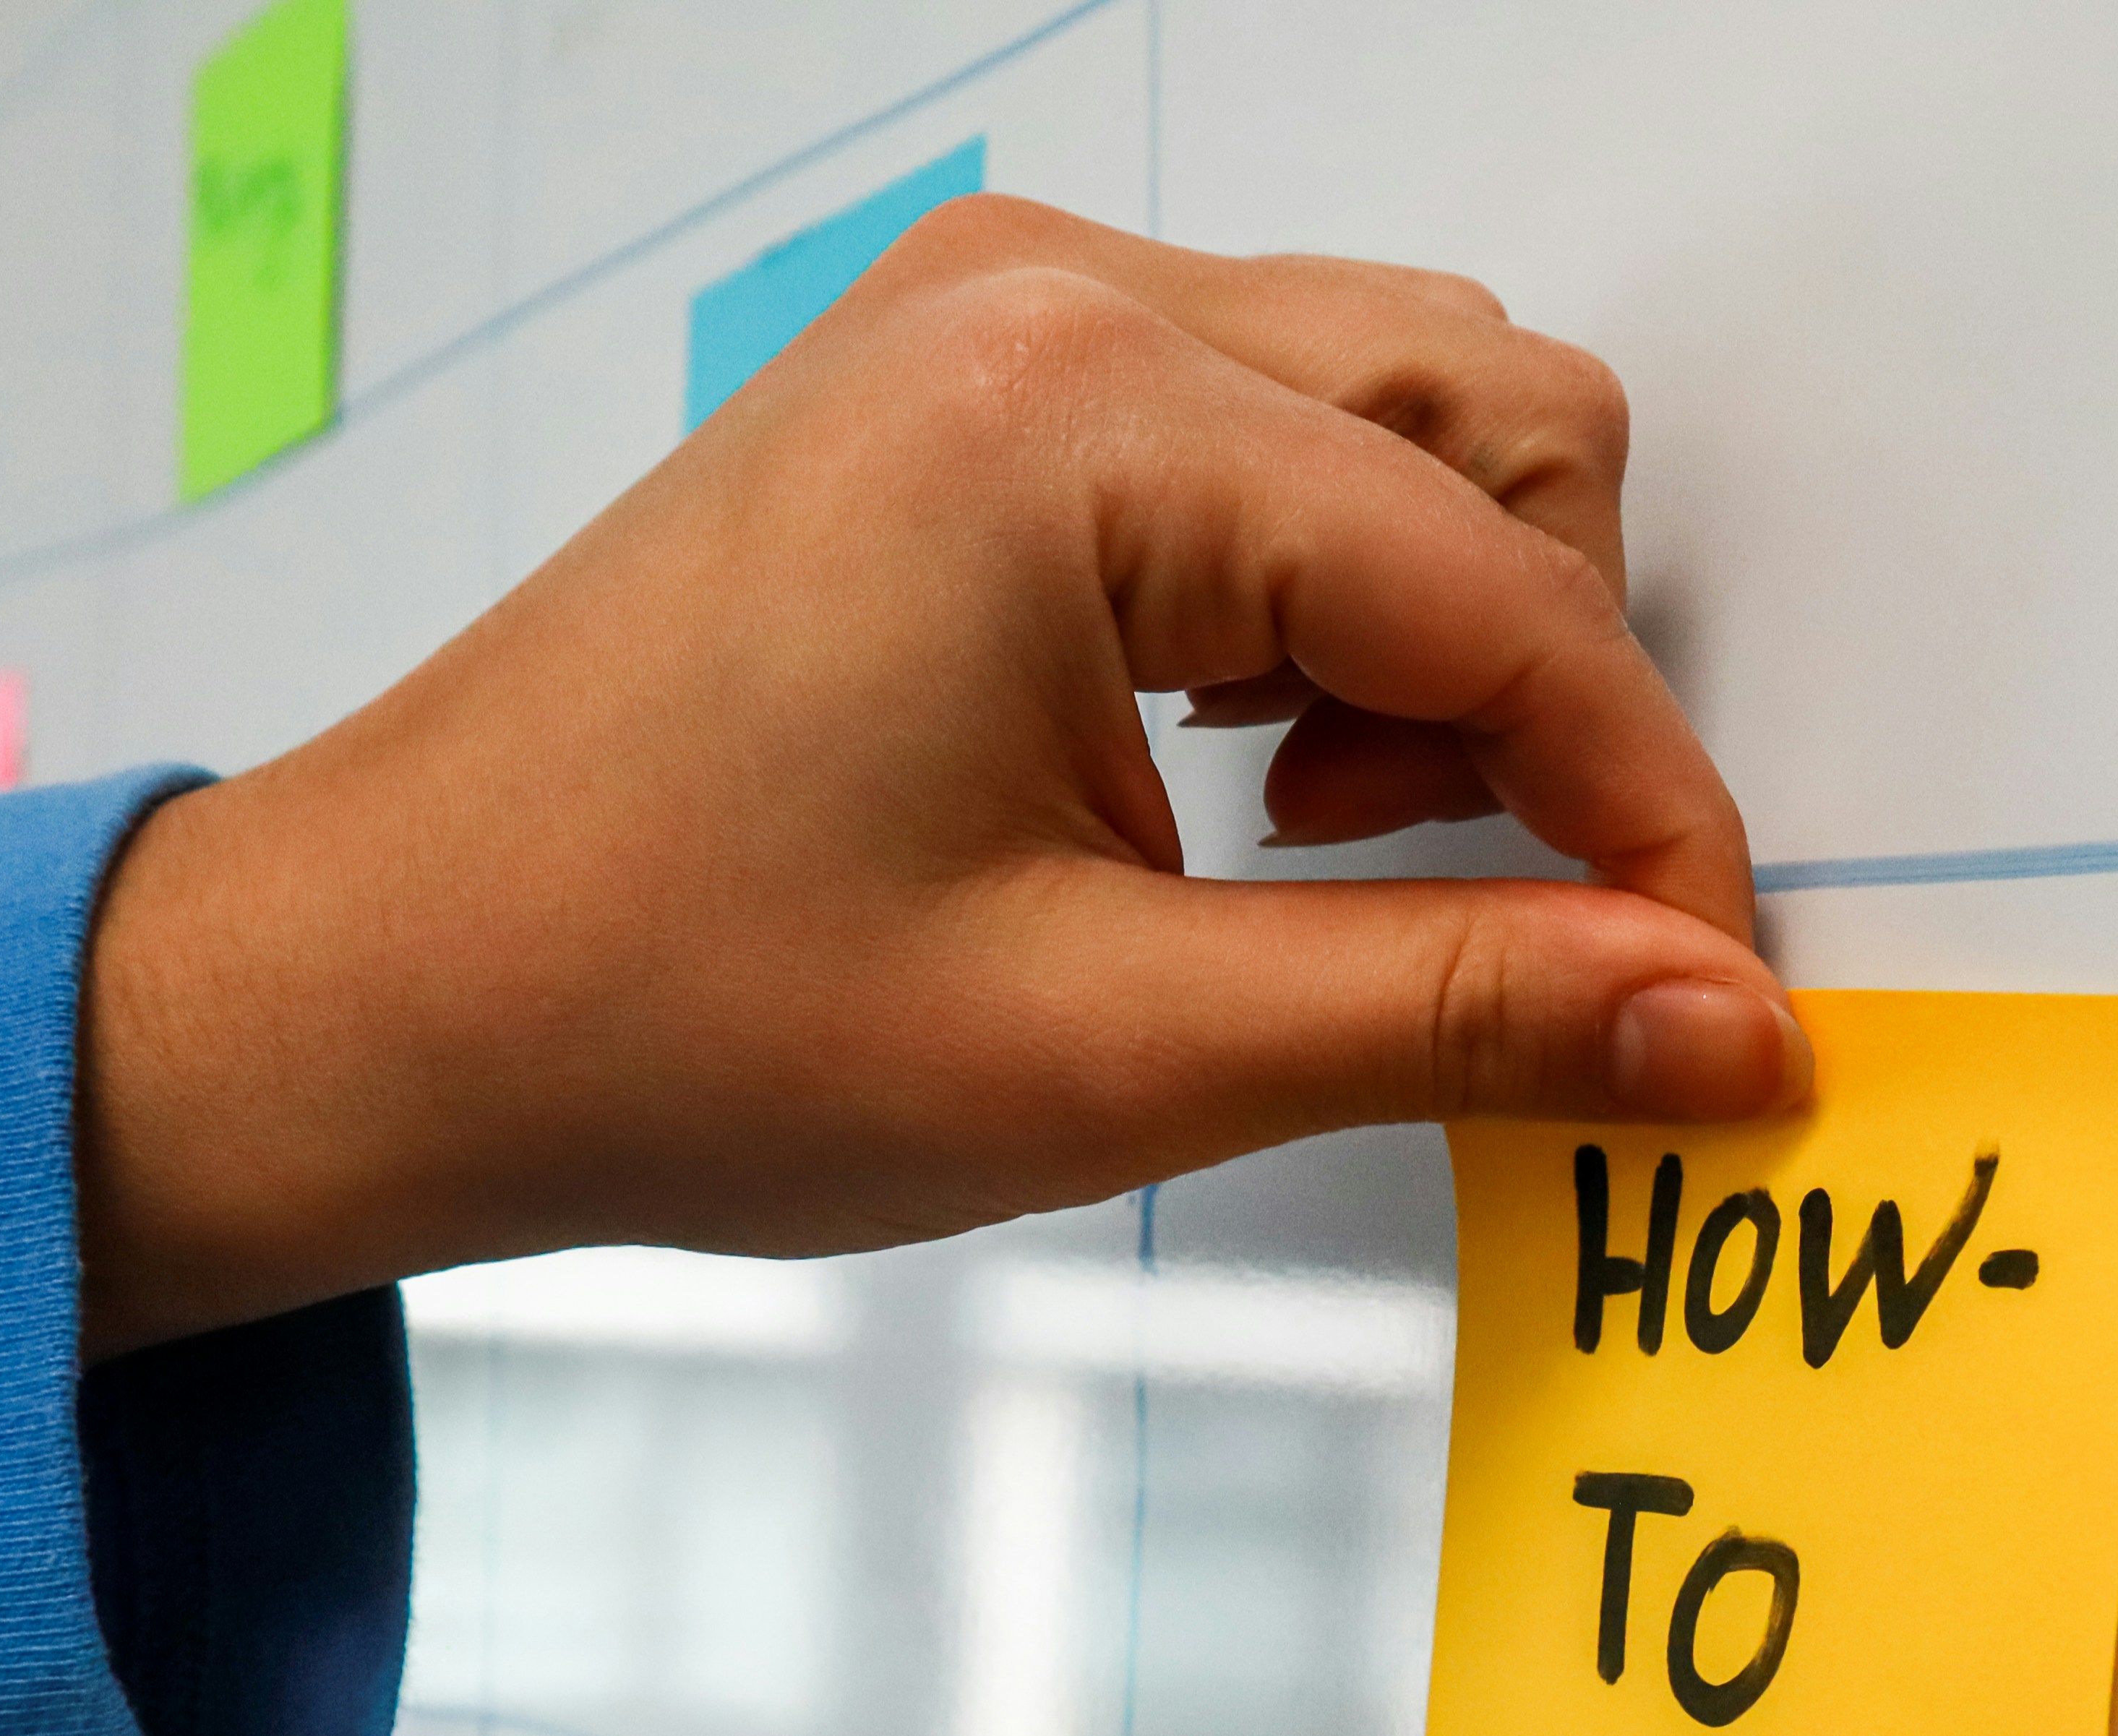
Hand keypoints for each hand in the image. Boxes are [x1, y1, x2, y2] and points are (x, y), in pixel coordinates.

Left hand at [75, 197, 1804, 1356]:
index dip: (1652, 816)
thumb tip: (1728, 1026)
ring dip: (1440, 632)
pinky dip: (1322, 593)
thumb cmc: (665, 1007)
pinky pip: (1274, 427)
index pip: (1507, 598)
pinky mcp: (976, 377)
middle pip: (1501, 427)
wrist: (389, 987)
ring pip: (1408, 410)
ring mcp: (1003, 317)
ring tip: (1296, 828)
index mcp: (1075, 423)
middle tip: (1427, 890)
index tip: (1714, 997)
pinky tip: (1220, 756)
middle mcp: (1053, 304)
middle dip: (1546, 684)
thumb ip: (1463, 1012)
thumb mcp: (1113, 1049)